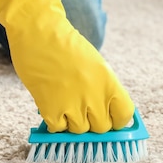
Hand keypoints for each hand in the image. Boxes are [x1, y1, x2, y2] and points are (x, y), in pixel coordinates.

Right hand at [0, 0, 133, 132]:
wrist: (39, 32)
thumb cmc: (65, 46)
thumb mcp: (95, 64)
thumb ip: (102, 88)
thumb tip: (104, 113)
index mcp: (109, 81)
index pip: (124, 115)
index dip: (117, 120)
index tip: (110, 119)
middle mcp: (95, 95)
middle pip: (102, 127)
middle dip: (93, 122)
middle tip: (83, 111)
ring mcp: (73, 104)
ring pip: (80, 130)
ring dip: (72, 122)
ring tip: (64, 103)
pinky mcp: (50, 108)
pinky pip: (58, 128)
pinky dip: (55, 121)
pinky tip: (52, 104)